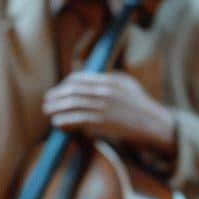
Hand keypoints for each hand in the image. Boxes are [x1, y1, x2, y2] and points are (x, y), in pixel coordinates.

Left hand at [43, 72, 175, 153]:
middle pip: (71, 91)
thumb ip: (109, 78)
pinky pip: (77, 120)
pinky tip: (57, 122)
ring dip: (56, 108)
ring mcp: (102, 108)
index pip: (78, 79)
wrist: (151, 123)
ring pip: (71, 105)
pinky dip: (64, 120)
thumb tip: (90, 76)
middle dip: (55, 95)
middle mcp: (103, 92)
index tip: (59, 89)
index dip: (64, 84)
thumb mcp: (126, 83)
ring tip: (47, 111)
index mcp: (108, 81)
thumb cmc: (140, 104)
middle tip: (46, 100)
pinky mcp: (101, 123)